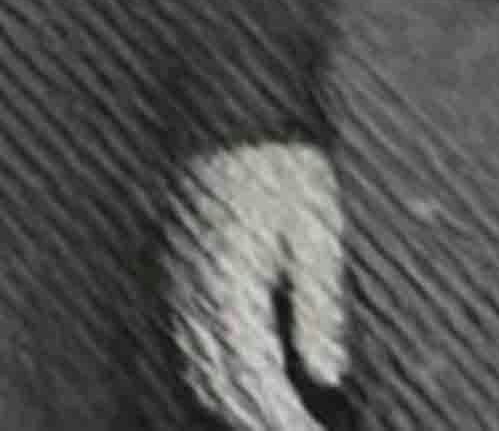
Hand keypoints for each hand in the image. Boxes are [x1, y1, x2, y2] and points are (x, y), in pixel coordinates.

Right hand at [167, 139, 347, 430]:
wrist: (233, 100)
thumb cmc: (285, 162)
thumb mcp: (319, 233)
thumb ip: (320, 310)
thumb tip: (326, 377)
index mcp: (229, 284)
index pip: (254, 380)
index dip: (283, 421)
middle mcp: (191, 287)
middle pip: (216, 382)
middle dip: (255, 419)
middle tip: (298, 430)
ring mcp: (174, 275)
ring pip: (193, 362)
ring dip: (229, 399)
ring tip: (270, 418)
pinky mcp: (171, 261)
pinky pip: (182, 334)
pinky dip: (209, 368)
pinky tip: (236, 375)